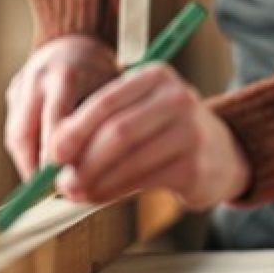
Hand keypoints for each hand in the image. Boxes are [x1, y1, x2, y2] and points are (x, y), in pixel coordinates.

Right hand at [4, 34, 118, 178]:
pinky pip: (15, 129)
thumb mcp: (109, 93)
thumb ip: (98, 127)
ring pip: (15, 135)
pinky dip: (26, 151)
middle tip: (51, 194)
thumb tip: (89, 174)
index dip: (56, 159)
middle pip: (24, 134)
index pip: (54, 125)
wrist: (75, 40)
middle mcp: (36, 76)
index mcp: (65, 74)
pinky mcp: (12, 91)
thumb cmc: (102, 73)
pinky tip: (42, 166)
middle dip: (35, 168)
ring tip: (45, 187)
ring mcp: (20, 83)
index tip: (65, 184)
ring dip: (28, 164)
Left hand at [48, 63, 249, 210]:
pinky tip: (99, 196)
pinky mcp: (195, 166)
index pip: (107, 100)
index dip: (76, 128)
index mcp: (155, 76)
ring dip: (95, 181)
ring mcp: (190, 132)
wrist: (221, 152)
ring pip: (129, 159)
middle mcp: (176, 98)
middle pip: (118, 131)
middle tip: (60, 181)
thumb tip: (56, 152)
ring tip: (75, 191)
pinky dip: (114, 191)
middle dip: (84, 159)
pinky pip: (143, 181)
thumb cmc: (164, 130)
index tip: (53, 153)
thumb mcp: (139, 111)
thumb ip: (102, 123)